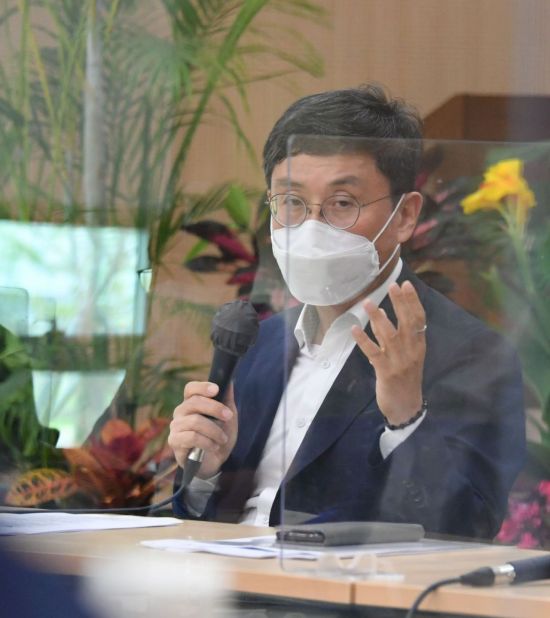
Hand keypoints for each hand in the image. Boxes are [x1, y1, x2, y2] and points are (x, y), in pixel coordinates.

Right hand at [168, 381, 237, 478]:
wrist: (216, 462)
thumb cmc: (219, 437)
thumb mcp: (228, 418)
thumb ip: (227, 400)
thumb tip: (229, 380)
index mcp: (192, 403)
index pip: (190, 389)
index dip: (202, 387)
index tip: (216, 390)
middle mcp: (180, 412)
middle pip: (194, 403)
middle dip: (215, 408)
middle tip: (229, 416)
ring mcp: (176, 427)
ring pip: (195, 421)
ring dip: (214, 430)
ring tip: (223, 439)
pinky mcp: (174, 442)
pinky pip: (192, 437)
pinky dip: (207, 442)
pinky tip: (214, 446)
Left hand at [351, 280, 425, 425]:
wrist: (406, 406)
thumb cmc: (406, 378)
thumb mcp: (406, 355)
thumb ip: (396, 336)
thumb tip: (383, 314)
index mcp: (418, 345)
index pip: (418, 319)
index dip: (413, 301)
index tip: (406, 284)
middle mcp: (411, 351)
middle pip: (407, 323)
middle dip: (400, 303)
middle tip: (392, 286)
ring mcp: (399, 361)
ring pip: (389, 335)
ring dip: (378, 318)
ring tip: (368, 302)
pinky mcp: (385, 372)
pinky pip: (373, 352)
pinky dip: (363, 340)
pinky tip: (354, 329)